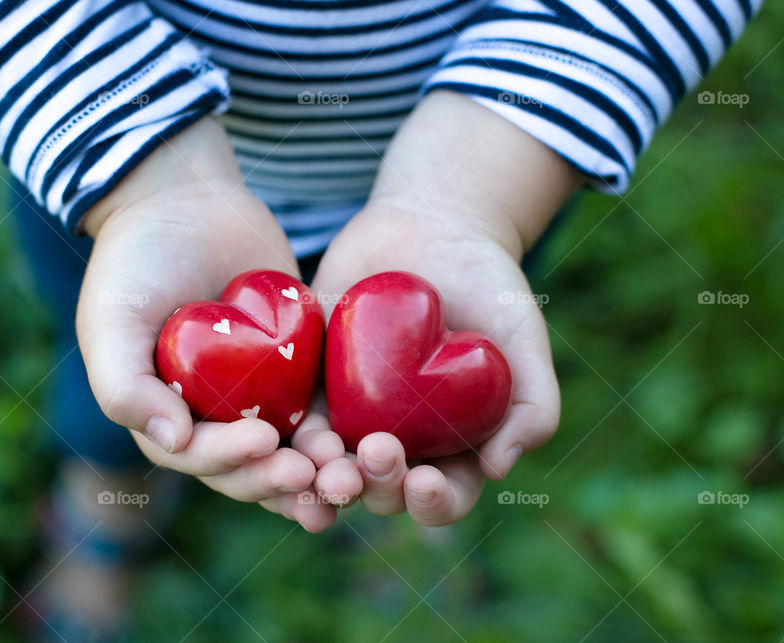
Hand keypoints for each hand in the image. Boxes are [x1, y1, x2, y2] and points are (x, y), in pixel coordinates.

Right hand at [76, 118, 357, 531]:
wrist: (184, 199)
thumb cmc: (136, 260)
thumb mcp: (112, 322)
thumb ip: (124, 386)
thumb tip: (172, 441)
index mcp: (165, 418)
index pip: (200, 457)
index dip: (231, 460)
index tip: (266, 442)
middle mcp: (211, 416)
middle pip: (250, 466)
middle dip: (279, 479)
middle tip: (315, 475)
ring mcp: (256, 393)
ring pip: (290, 449)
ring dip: (317, 471)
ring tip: (347, 473)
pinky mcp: (294, 367)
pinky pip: (320, 406)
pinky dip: (340, 429)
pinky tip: (366, 438)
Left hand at [311, 92, 582, 525]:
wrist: (430, 226)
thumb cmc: (488, 284)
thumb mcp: (523, 336)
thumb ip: (532, 403)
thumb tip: (497, 469)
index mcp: (451, 445)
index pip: (444, 495)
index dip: (434, 503)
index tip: (425, 481)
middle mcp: (400, 440)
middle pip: (382, 488)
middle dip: (376, 486)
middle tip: (375, 453)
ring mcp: (353, 416)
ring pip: (332, 466)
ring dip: (324, 476)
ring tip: (322, 460)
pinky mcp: (313, 384)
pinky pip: (295, 420)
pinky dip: (288, 438)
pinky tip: (281, 437)